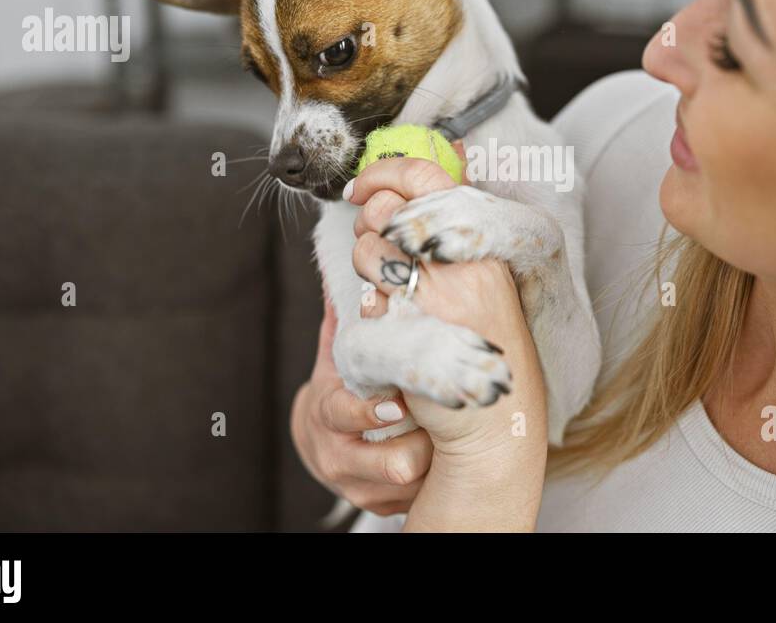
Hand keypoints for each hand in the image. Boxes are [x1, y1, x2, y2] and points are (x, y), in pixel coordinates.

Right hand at [289, 286, 432, 515]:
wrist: (322, 445)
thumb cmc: (339, 390)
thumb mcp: (336, 357)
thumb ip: (346, 319)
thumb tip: (353, 270)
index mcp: (329, 416)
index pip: (344, 415)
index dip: (370, 411)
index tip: (397, 404)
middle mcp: (340, 457)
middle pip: (388, 462)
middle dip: (421, 443)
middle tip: (445, 423)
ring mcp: (363, 487)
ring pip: (410, 483)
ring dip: (436, 460)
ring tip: (453, 437)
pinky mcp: (383, 506)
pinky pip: (417, 498)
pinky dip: (436, 479)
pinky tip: (448, 458)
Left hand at [346, 148, 548, 529]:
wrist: (494, 422)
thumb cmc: (485, 341)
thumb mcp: (487, 270)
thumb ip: (463, 215)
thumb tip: (458, 149)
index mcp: (483, 242)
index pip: (425, 176)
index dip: (382, 174)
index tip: (360, 189)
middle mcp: (462, 264)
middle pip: (385, 211)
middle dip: (368, 226)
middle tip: (379, 249)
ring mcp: (436, 298)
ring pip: (368, 254)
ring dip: (366, 271)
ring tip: (391, 294)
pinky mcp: (410, 334)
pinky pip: (365, 305)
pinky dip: (371, 318)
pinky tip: (395, 332)